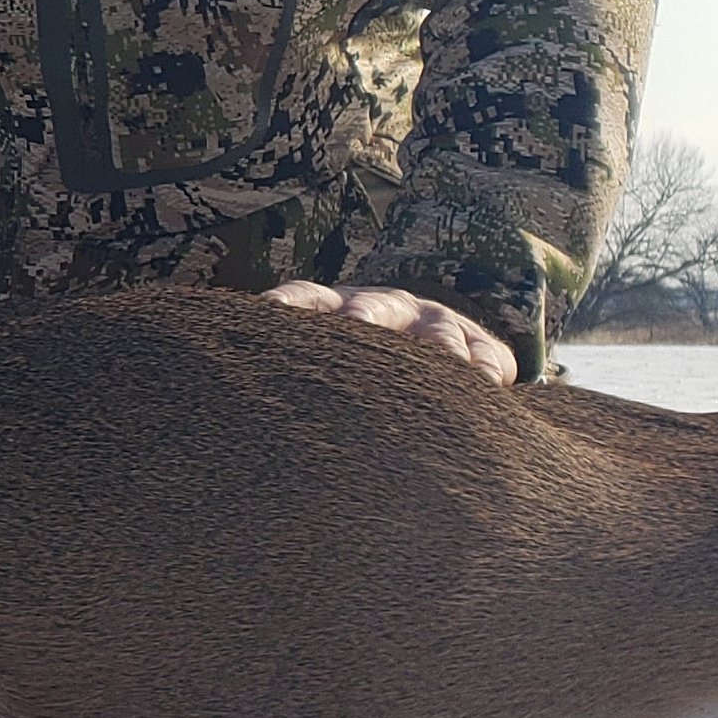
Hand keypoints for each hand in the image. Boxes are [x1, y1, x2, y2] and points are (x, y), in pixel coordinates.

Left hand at [264, 279, 518, 384]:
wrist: (441, 348)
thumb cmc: (365, 372)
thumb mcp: (334, 364)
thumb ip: (300, 375)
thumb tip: (230, 418)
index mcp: (339, 311)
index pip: (308, 299)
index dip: (290, 303)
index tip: (268, 310)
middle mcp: (386, 309)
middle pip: (372, 308)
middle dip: (365, 316)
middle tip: (357, 324)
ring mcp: (436, 323)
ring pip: (437, 330)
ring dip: (438, 345)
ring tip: (444, 361)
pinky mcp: (482, 346)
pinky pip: (487, 353)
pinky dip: (486, 366)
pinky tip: (487, 381)